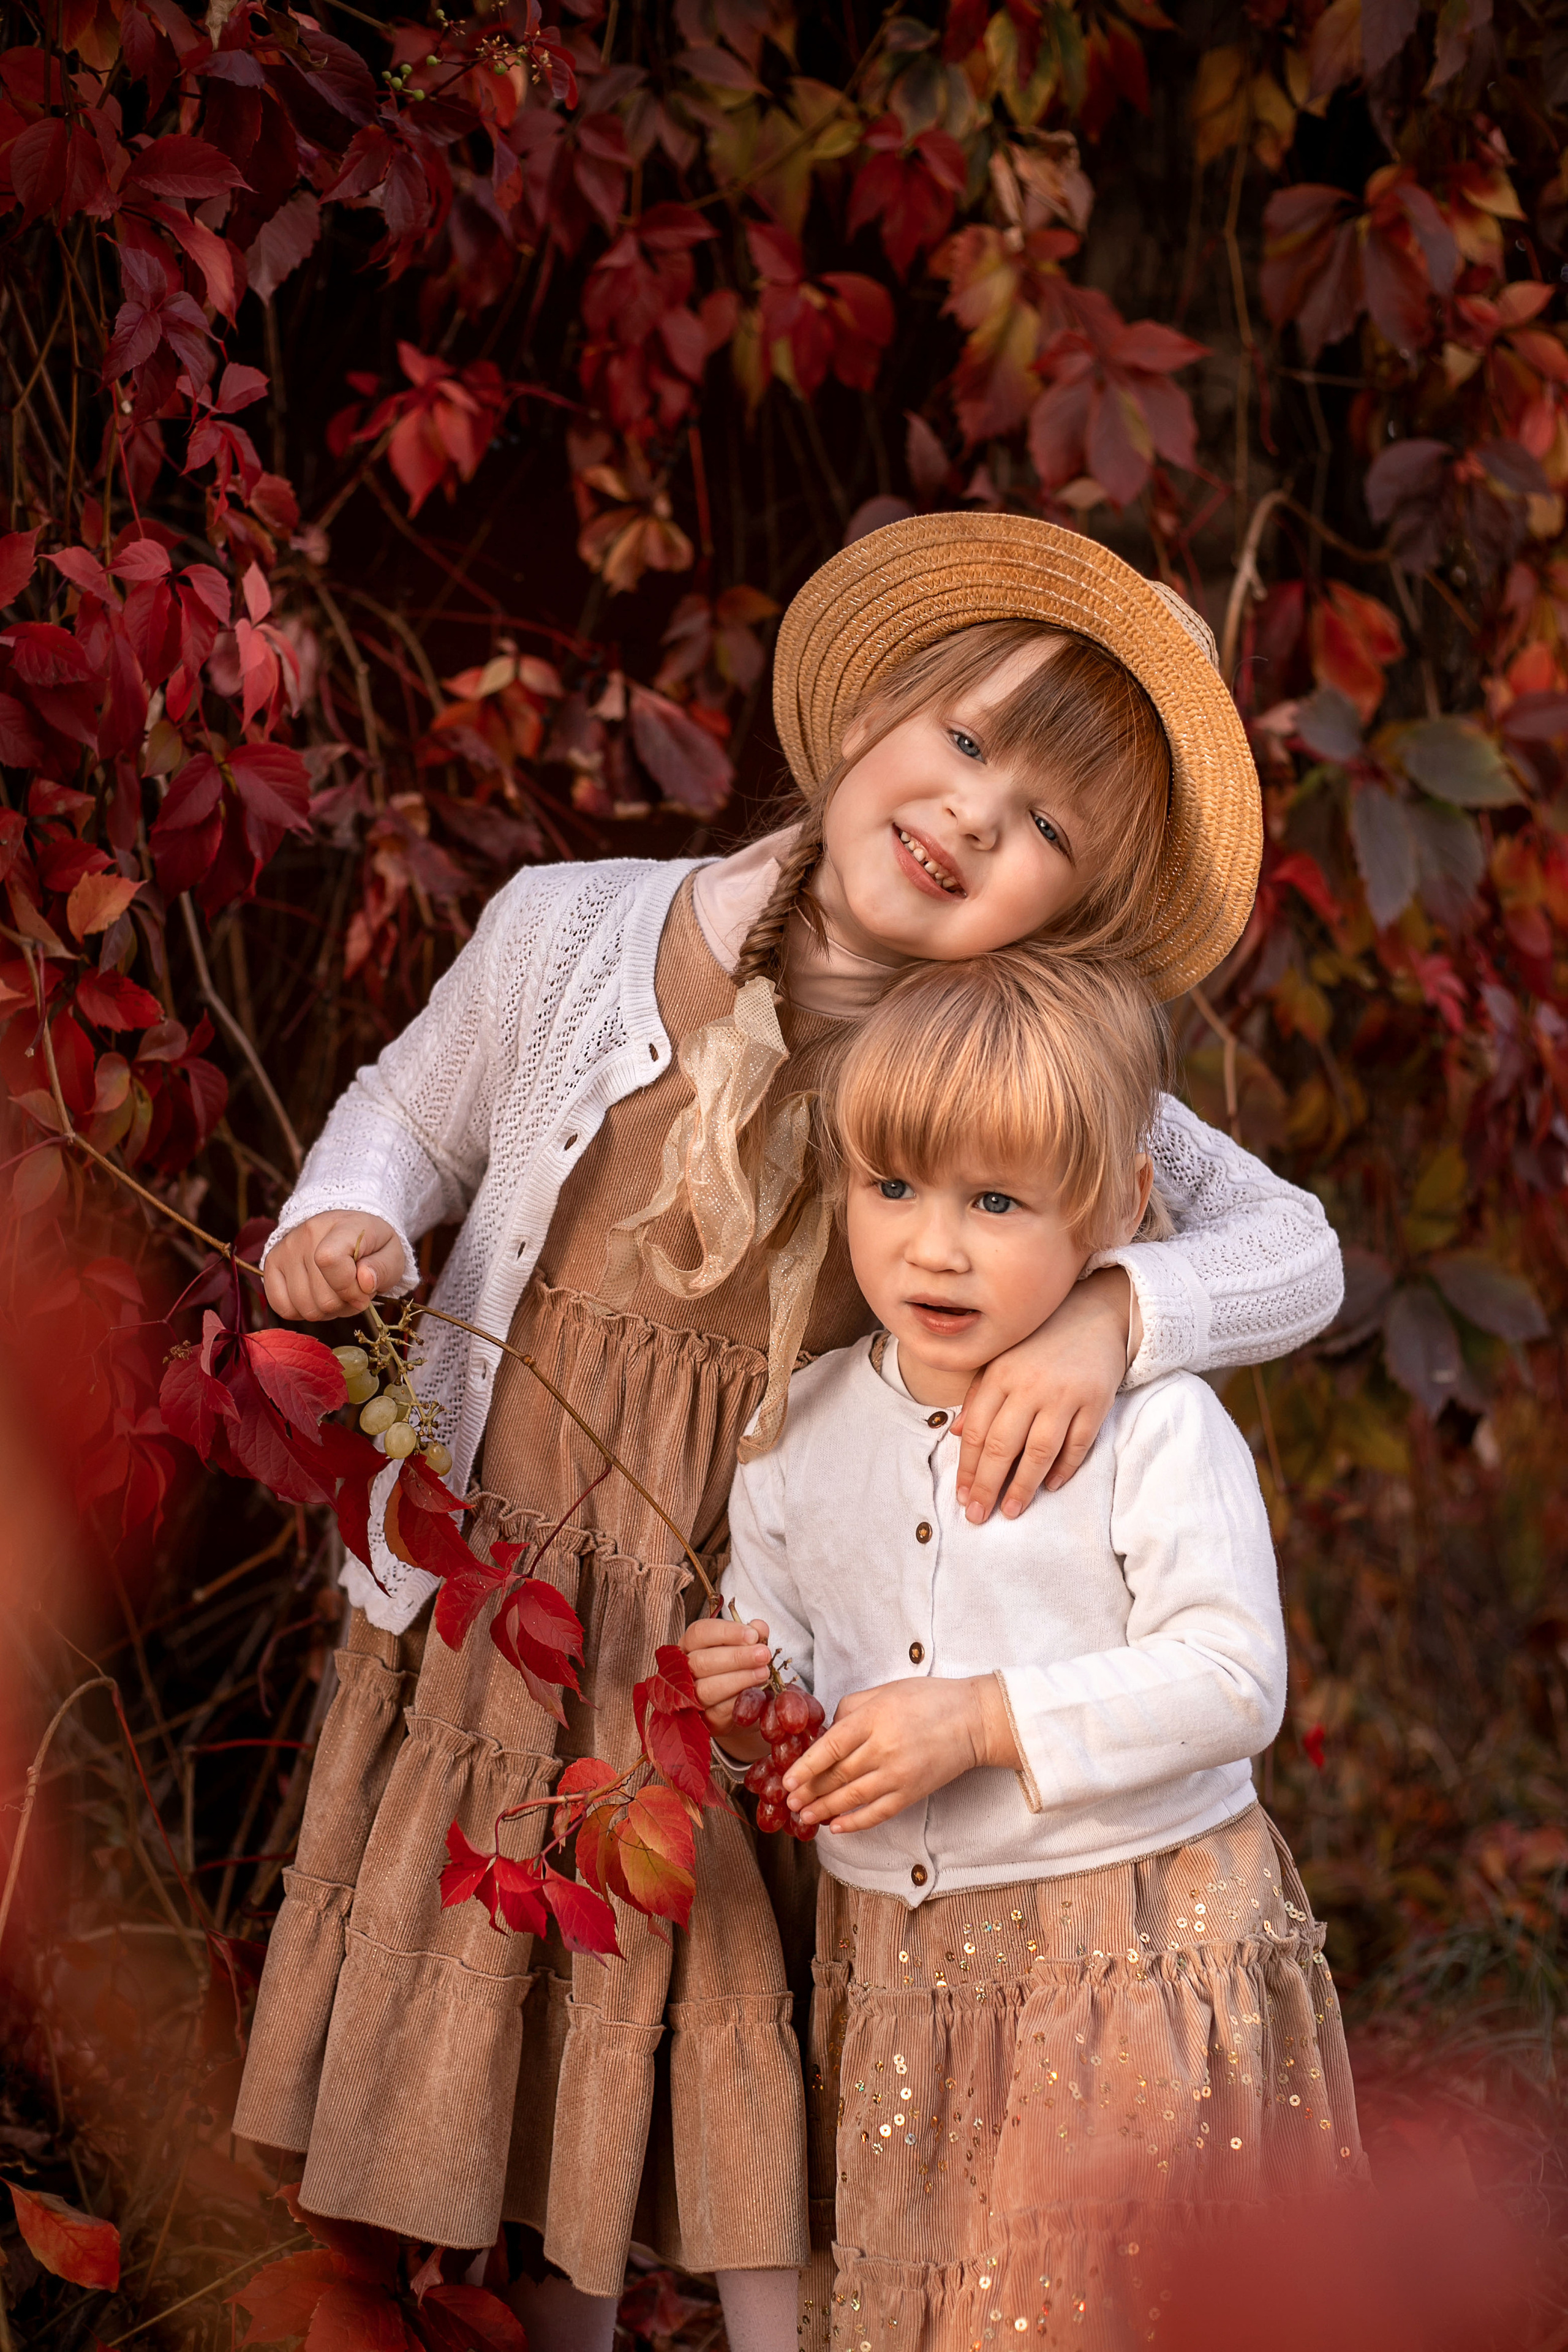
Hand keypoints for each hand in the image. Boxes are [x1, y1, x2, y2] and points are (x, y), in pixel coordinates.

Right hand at [263, 1211, 405, 1320]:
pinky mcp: (271, 1263)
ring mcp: (285, 1249)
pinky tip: (316, 1297)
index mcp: (341, 1226)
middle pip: (321, 1297)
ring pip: (304, 1307)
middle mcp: (306, 1234)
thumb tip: (365, 1282)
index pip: (329, 1261)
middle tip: (354, 1291)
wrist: (347, 1229)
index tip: (365, 1290)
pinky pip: (282, 1307)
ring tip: (337, 1292)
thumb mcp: (392, 1254)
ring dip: (326, 1311)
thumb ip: (384, 1269)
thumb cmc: (372, 1246)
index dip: (350, 1288)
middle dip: (345, 1304)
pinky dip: (302, 1311)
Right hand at [680, 1615, 771, 1755]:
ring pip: (706, 1688)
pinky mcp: (703, 1721)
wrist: (738, 1707)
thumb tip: (759, 1627)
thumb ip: (752, 1635)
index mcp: (690, 1645)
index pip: (699, 1633)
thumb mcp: (745, 1648)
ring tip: (763, 1673)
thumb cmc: (736, 1669)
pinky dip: (738, 1701)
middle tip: (764, 1654)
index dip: (726, 1632)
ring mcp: (690, 1698)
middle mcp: (683, 1670)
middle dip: (736, 1657)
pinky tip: (756, 1694)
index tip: (753, 1635)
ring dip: (738, 1680)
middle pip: (701, 1661)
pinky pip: (718, 1711)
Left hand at [783, 1673, 1018, 1833]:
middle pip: (837, 1775)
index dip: (805, 1767)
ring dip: (824, 1809)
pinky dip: (856, 1823)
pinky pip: (878, 1813)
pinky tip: (837, 1828)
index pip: (830, 1747)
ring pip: (852, 1797)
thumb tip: (827, 1733)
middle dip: (809, 1791)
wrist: (973, 1720)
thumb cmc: (927, 1699)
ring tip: (804, 1816)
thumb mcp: (884, 1691)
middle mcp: (883, 1748)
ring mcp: (898, 1774)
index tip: (787, 1780)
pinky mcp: (912, 1792)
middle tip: (789, 1802)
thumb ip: (850, 1709)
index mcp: (873, 1719)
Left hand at [952, 1265, 1139, 1523]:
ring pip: (1039, 1450)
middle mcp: (1030, 1385)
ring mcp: (1064, 1393)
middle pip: (1003, 1445)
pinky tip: (1050, 1486)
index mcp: (1000, 1374)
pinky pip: (1078, 1443)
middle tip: (978, 1516)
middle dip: (987, 1485)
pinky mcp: (1096, 1400)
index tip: (962, 1496)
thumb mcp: (1002, 1359)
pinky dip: (1064, 1468)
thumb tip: (958, 1434)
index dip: (968, 1468)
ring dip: (1023, 1486)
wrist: (1094, 1313)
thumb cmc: (1040, 1342)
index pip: (978, 1430)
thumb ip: (978, 1394)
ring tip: (1011, 1511)